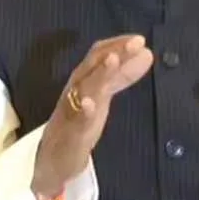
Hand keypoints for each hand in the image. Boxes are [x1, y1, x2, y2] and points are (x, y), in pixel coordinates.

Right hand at [32, 34, 153, 196]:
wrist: (53, 160)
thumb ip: (121, 75)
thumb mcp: (102, 95)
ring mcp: (71, 112)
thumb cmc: (79, 122)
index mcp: (84, 80)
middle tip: (137, 42)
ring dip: (98, 73)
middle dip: (114, 52)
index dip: (118, 44)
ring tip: (113, 60)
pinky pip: (75, 122)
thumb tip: (145, 54)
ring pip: (84, 88)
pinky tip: (90, 104)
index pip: (99, 54)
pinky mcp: (70, 135)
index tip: (139, 39)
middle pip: (93, 66)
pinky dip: (83, 111)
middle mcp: (75, 90)